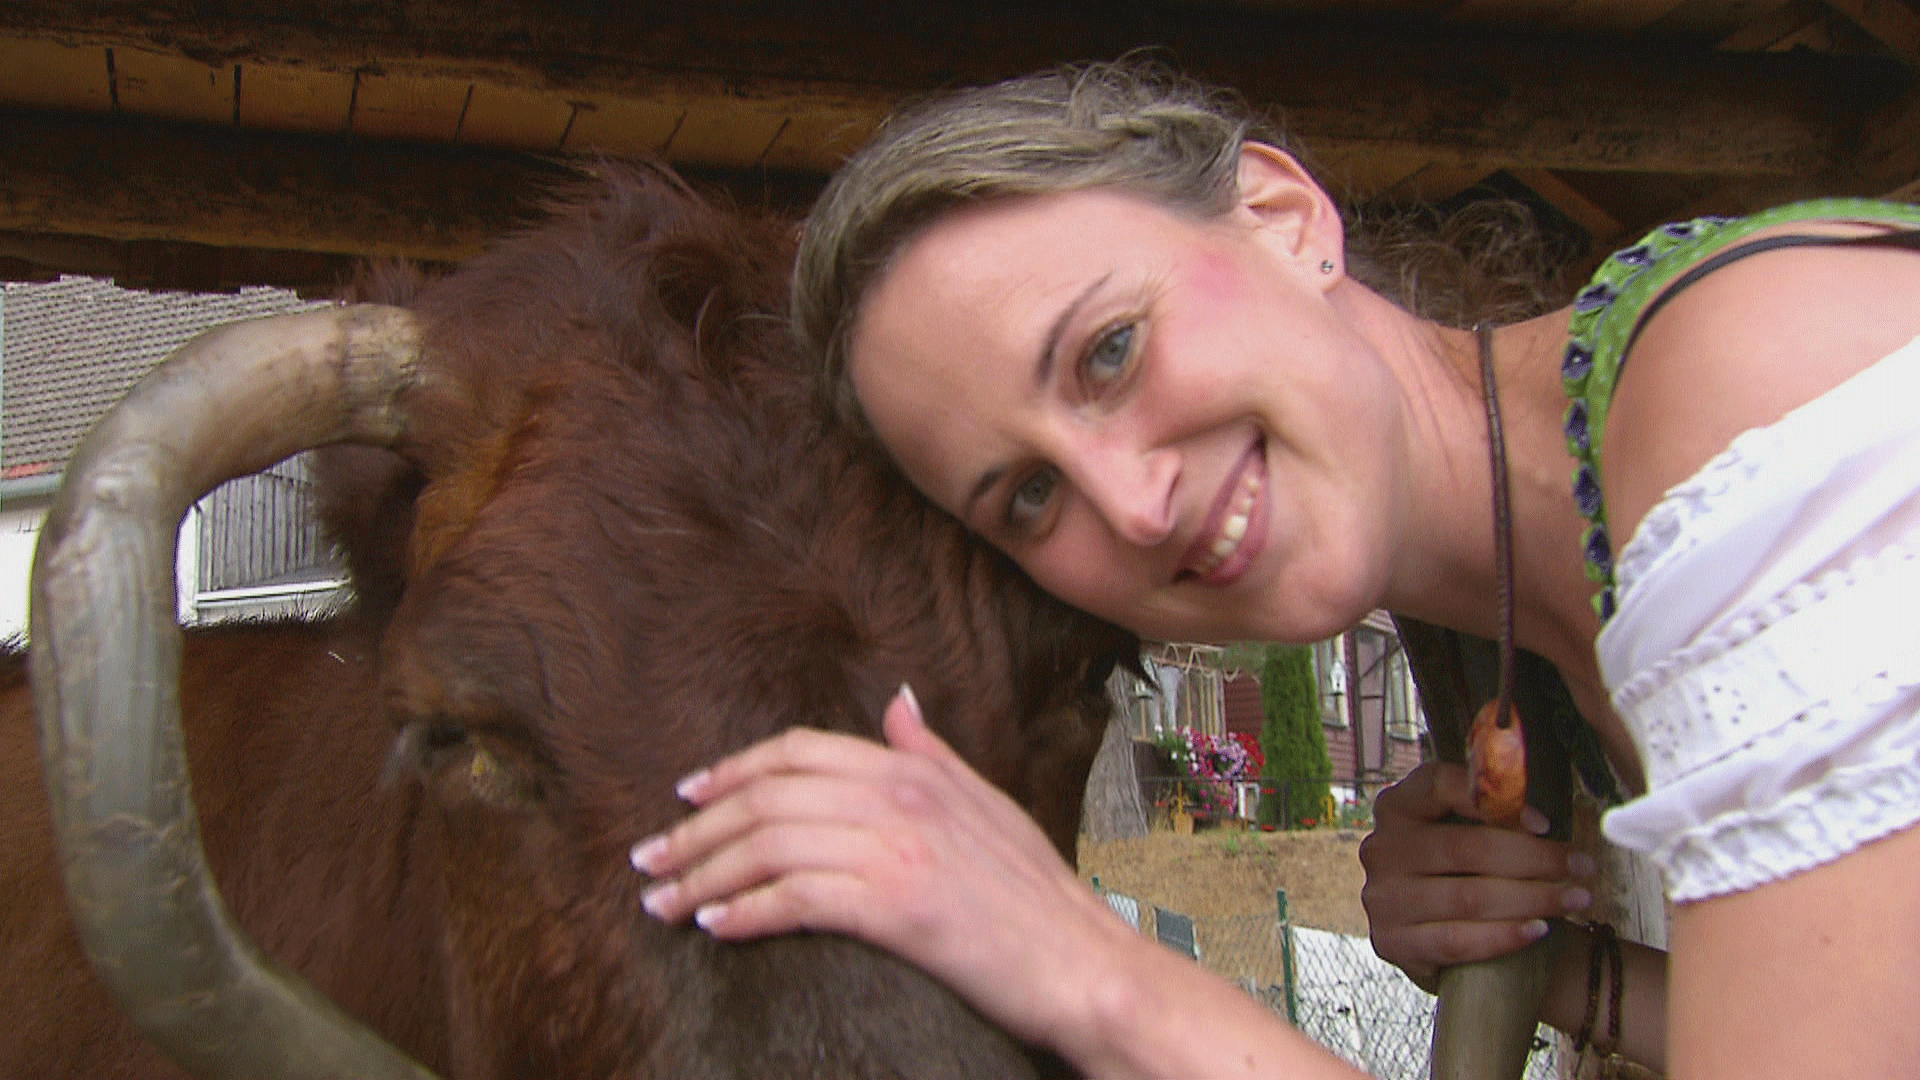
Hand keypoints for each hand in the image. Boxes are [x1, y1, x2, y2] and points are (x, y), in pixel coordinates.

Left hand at [626, 685, 1133, 1049]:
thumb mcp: (987, 803)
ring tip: (662, 903)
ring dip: (703, 874)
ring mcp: (897, 849)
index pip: (798, 752)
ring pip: (769, 846)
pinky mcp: (896, 907)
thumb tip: (898, 704)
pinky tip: (714, 925)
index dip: (732, 771)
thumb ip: (931, 754)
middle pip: (767, 798)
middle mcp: (899, 797)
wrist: (1081, 961)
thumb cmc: (1035, 894)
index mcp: (913, 771)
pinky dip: (746, 910)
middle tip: (648, 858)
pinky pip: (797, 899)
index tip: (686, 798)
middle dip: (696, 829)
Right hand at [1358, 761, 1595, 991]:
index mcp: (1397, 807)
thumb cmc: (1458, 872)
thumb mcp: (1462, 831)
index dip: (1495, 800)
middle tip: (1582, 867)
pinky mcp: (1393, 942)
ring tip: (1576, 899)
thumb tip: (1537, 820)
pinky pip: (1457, 940)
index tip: (1545, 823)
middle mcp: (1382, 848)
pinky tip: (1538, 930)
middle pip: (1466, 847)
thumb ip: (1491, 816)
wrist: (1429, 935)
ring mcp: (1383, 897)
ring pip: (1468, 897)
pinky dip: (1503, 936)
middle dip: (1535, 859)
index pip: (1441, 784)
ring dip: (1532, 899)